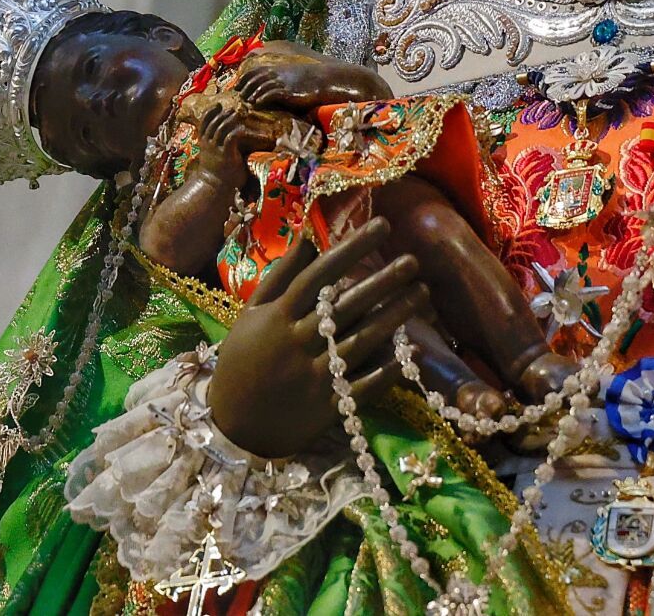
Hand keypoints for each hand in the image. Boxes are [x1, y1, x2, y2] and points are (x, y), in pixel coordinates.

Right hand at [188, 101, 295, 181]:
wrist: (214, 188)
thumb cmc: (217, 171)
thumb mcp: (213, 154)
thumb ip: (217, 143)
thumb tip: (226, 133)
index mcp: (204, 142)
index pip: (204, 122)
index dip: (210, 111)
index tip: (217, 104)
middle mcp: (208, 144)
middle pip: (212, 123)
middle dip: (222, 114)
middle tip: (231, 109)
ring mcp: (216, 150)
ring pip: (221, 128)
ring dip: (229, 120)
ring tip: (237, 115)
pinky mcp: (226, 155)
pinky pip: (230, 138)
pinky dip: (236, 131)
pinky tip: (242, 130)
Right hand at [209, 219, 426, 457]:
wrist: (231, 426)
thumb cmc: (241, 361)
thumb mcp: (250, 314)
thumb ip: (280, 276)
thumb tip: (308, 237)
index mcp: (278, 316)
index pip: (320, 275)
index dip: (352, 249)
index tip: (382, 226)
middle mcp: (298, 342)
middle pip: (346, 306)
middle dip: (382, 281)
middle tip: (413, 260)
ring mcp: (314, 376)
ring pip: (361, 341)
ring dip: (394, 317)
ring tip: (422, 293)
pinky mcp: (328, 408)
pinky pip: (364, 386)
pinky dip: (389, 371)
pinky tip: (415, 353)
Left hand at [236, 44, 389, 113]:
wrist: (327, 80)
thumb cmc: (313, 79)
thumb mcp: (295, 75)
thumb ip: (283, 79)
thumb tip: (276, 88)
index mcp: (278, 68)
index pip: (254, 71)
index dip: (244, 78)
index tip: (237, 86)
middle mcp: (277, 73)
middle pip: (253, 78)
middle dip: (243, 86)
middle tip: (236, 95)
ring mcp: (282, 82)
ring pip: (259, 86)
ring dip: (250, 93)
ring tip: (245, 101)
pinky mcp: (288, 91)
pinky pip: (270, 94)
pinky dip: (261, 98)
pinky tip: (256, 103)